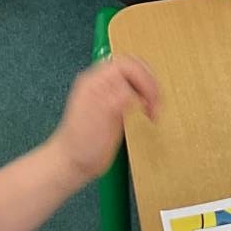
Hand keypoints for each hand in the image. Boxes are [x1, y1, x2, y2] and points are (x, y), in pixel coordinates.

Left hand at [53, 56, 158, 183]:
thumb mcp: (98, 120)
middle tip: (156, 102)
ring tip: (154, 108)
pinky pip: (135, 92)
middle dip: (149, 82)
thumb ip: (116, 101)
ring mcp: (109, 94)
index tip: (150, 99)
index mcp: (95, 82)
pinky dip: (147, 99)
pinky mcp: (116, 106)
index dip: (143, 78)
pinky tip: (149, 113)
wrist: (73, 164)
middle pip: (133, 67)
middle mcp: (102, 84)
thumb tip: (135, 93)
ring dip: (150, 90)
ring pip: (136, 78)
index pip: (126, 65)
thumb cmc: (81, 145)